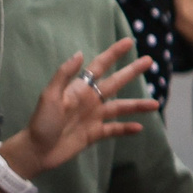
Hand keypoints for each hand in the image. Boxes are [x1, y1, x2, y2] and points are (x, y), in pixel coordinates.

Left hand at [3, 39, 161, 177]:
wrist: (37, 150)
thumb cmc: (41, 122)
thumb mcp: (49, 96)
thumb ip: (64, 75)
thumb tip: (80, 54)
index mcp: (79, 89)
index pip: (100, 66)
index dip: (114, 54)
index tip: (128, 42)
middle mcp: (90, 100)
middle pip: (116, 82)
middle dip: (132, 72)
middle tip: (149, 60)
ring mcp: (94, 117)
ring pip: (120, 108)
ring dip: (137, 105)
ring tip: (156, 104)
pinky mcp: (94, 134)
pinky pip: (114, 129)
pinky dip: (126, 129)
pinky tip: (139, 128)